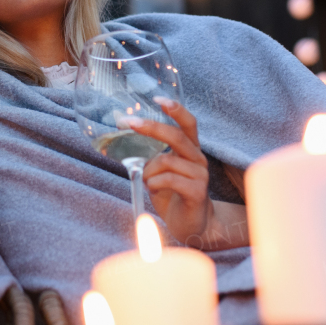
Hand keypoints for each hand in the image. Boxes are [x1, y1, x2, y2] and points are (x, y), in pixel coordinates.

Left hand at [126, 98, 246, 249]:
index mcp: (190, 150)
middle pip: (177, 135)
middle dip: (151, 127)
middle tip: (129, 123)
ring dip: (149, 170)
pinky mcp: (197, 192)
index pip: (188, 124)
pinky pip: (169, 179)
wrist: (191, 225)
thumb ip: (149, 158)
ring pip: (167, 161)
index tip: (159, 98)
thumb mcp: (158, 173)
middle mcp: (198, 159)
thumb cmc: (172, 195)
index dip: (176, 110)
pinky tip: (154, 189)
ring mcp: (200, 175)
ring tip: (147, 181)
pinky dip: (155, 183)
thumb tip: (125, 143)